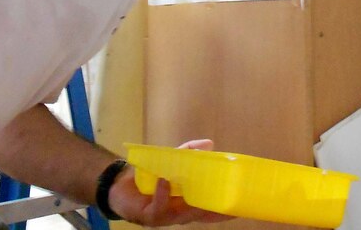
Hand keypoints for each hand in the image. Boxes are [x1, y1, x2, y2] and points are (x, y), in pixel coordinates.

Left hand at [108, 139, 232, 225]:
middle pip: (202, 215)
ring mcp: (166, 217)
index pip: (211, 209)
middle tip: (227, 200)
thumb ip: (187, 153)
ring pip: (183, 215)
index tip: (241, 206)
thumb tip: (209, 143)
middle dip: (215, 210)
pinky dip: (163, 194)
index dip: (225, 209)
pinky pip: (159, 206)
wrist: (119, 186)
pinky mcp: (150, 216)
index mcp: (188, 203)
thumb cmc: (149, 177)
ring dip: (191, 203)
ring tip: (198, 187)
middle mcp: (180, 214)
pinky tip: (165, 181)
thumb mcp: (169, 161)